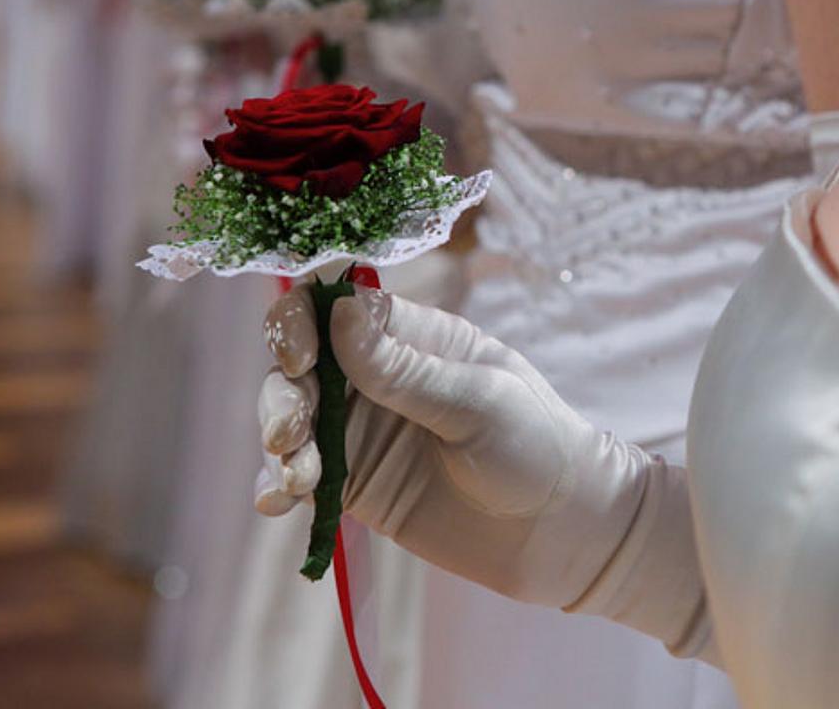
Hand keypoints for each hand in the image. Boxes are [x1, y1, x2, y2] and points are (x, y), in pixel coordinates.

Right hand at [256, 284, 712, 656]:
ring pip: (292, 420)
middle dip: (282, 395)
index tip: (299, 360)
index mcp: (415, 336)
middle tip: (289, 435)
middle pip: (300, 365)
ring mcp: (363, 431)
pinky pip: (301, 477)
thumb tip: (340, 314)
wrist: (561, 531)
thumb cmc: (536, 445)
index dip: (301, 324)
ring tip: (298, 480)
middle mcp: (378, 377)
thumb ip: (405, 370)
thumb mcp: (477, 402)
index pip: (335, 307)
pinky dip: (278, 487)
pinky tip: (278, 504)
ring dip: (280, 444)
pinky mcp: (356, 485)